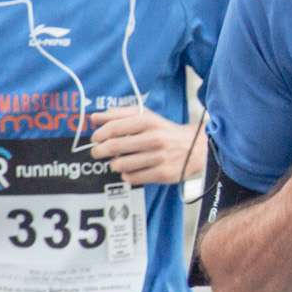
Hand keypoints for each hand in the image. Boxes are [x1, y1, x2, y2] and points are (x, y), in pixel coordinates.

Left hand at [89, 107, 205, 184]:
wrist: (196, 148)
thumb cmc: (165, 131)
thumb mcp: (146, 117)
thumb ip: (119, 114)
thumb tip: (95, 117)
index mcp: (149, 122)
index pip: (114, 127)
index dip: (99, 134)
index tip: (95, 138)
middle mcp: (154, 139)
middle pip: (114, 146)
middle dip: (100, 150)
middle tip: (97, 152)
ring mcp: (159, 157)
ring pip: (121, 164)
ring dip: (113, 164)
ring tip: (116, 162)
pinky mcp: (162, 174)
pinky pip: (133, 178)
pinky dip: (126, 175)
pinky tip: (129, 171)